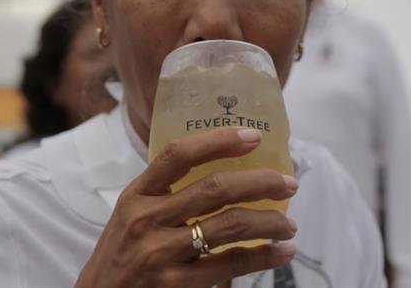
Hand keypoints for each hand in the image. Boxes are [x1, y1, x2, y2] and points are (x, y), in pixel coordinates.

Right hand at [76, 127, 298, 287]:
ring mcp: (160, 253)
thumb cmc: (122, 254)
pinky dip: (263, 257)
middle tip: (288, 184)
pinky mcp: (175, 284)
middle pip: (215, 189)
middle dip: (261, 183)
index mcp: (137, 194)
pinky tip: (281, 252)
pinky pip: (230, 264)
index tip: (253, 136)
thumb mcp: (131, 215)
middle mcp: (147, 219)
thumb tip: (227, 172)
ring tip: (289, 225)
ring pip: (229, 225)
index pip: (179, 155)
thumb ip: (166, 194)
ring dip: (269, 222)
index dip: (219, 141)